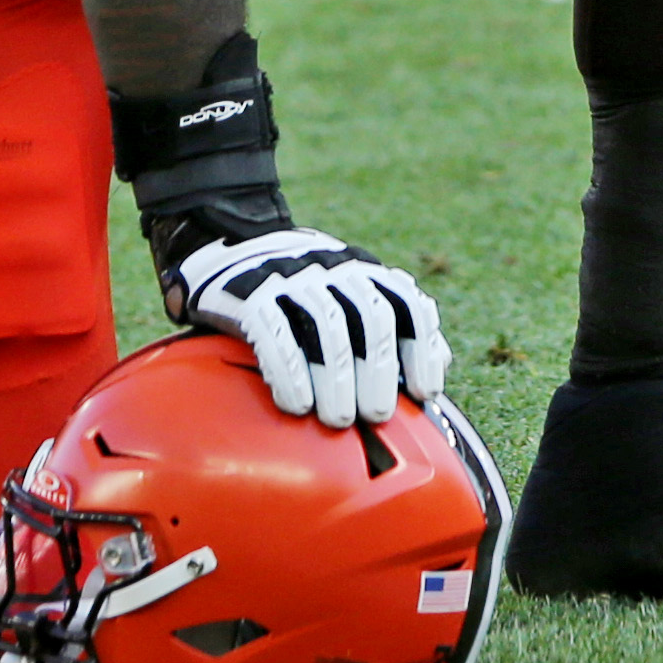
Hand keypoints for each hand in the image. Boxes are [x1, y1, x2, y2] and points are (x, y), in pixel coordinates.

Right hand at [166, 227, 450, 428]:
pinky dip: (291, 372)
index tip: (425, 391)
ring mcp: (290, 278)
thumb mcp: (347, 293)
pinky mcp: (249, 294)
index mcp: (362, 270)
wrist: (221, 243)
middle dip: (380, 370)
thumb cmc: (295, 290)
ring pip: (328, 326)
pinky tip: (296, 405)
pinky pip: (275, 333)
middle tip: (377, 415)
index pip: (408, 304)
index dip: (422, 349)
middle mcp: (333, 268)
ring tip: (339, 419)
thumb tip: (441, 362)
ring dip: (339, 378)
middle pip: (372, 316)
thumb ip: (392, 323)